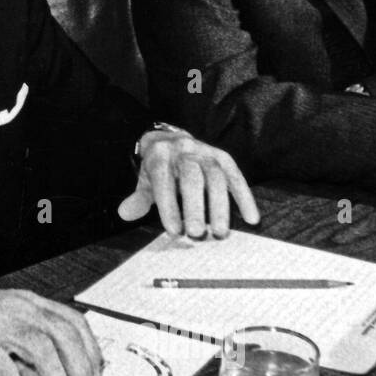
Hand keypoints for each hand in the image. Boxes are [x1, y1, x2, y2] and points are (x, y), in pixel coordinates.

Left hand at [117, 129, 260, 238]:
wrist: (172, 140)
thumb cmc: (158, 169)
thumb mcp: (144, 181)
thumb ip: (138, 198)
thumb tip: (125, 213)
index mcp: (160, 156)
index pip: (164, 182)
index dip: (169, 206)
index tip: (174, 231)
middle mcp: (184, 151)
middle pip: (192, 179)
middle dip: (194, 207)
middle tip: (196, 234)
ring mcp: (206, 152)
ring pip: (216, 178)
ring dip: (219, 206)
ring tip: (219, 232)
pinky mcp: (224, 158)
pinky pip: (237, 177)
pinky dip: (245, 198)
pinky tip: (251, 218)